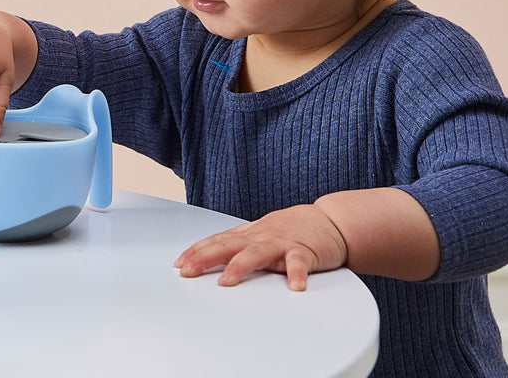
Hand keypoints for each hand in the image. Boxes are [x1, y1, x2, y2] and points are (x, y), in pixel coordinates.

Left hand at [174, 204, 346, 290]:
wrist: (329, 220)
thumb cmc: (291, 230)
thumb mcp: (260, 235)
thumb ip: (238, 246)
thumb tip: (208, 258)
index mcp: (249, 235)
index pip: (217, 241)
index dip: (196, 252)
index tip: (178, 264)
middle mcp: (261, 237)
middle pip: (228, 245)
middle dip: (205, 257)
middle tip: (187, 270)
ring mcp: (281, 243)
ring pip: (257, 253)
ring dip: (240, 266)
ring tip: (226, 281)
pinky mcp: (305, 252)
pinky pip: (299, 264)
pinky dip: (296, 274)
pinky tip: (294, 287)